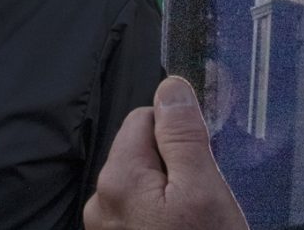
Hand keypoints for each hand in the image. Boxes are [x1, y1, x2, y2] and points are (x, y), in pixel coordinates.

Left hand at [84, 76, 247, 229]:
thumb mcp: (203, 191)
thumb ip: (183, 137)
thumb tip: (170, 87)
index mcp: (118, 177)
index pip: (143, 118)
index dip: (178, 134)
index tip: (200, 161)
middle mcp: (101, 200)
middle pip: (142, 152)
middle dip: (174, 165)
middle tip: (203, 199)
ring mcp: (106, 226)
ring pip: (143, 184)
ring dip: (168, 193)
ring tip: (195, 220)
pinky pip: (140, 211)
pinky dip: (160, 215)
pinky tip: (182, 228)